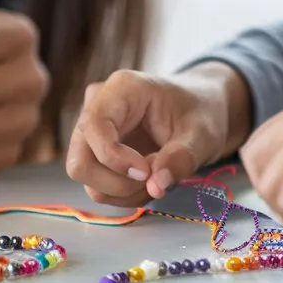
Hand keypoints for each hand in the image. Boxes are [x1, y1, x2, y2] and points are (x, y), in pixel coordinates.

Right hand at [66, 63, 251, 206]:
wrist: (200, 111)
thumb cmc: (200, 111)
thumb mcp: (202, 133)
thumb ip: (181, 158)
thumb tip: (156, 187)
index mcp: (122, 89)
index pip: (94, 125)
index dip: (113, 157)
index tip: (146, 172)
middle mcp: (97, 107)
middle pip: (80, 160)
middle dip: (116, 182)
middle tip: (154, 179)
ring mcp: (92, 132)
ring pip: (86, 179)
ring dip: (124, 191)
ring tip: (158, 177)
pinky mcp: (95, 153)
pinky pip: (97, 186)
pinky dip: (124, 194)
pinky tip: (149, 181)